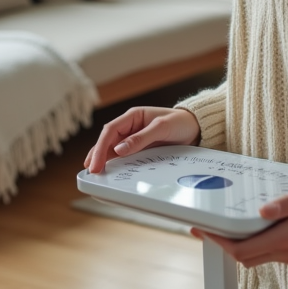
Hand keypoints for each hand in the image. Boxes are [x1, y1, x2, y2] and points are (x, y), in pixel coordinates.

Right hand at [83, 106, 200, 173]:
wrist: (196, 128)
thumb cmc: (180, 123)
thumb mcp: (162, 128)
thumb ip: (141, 138)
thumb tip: (119, 149)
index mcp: (133, 116)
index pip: (110, 130)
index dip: (100, 147)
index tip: (95, 162)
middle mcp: (130, 127)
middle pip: (108, 140)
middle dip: (97, 154)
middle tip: (91, 171)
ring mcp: (134, 138)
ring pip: (113, 148)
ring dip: (103, 159)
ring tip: (94, 172)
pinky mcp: (140, 148)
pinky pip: (124, 156)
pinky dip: (115, 163)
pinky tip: (109, 171)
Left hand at [192, 183, 287, 267]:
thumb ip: (286, 203)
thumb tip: (262, 210)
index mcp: (286, 238)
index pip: (243, 249)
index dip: (221, 242)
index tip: (206, 229)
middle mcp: (285, 252)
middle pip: (243, 257)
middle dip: (222, 244)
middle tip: (206, 227)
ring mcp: (287, 256)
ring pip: (251, 258)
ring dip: (234, 246)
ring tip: (219, 228)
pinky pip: (261, 255)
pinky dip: (248, 245)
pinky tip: (241, 230)